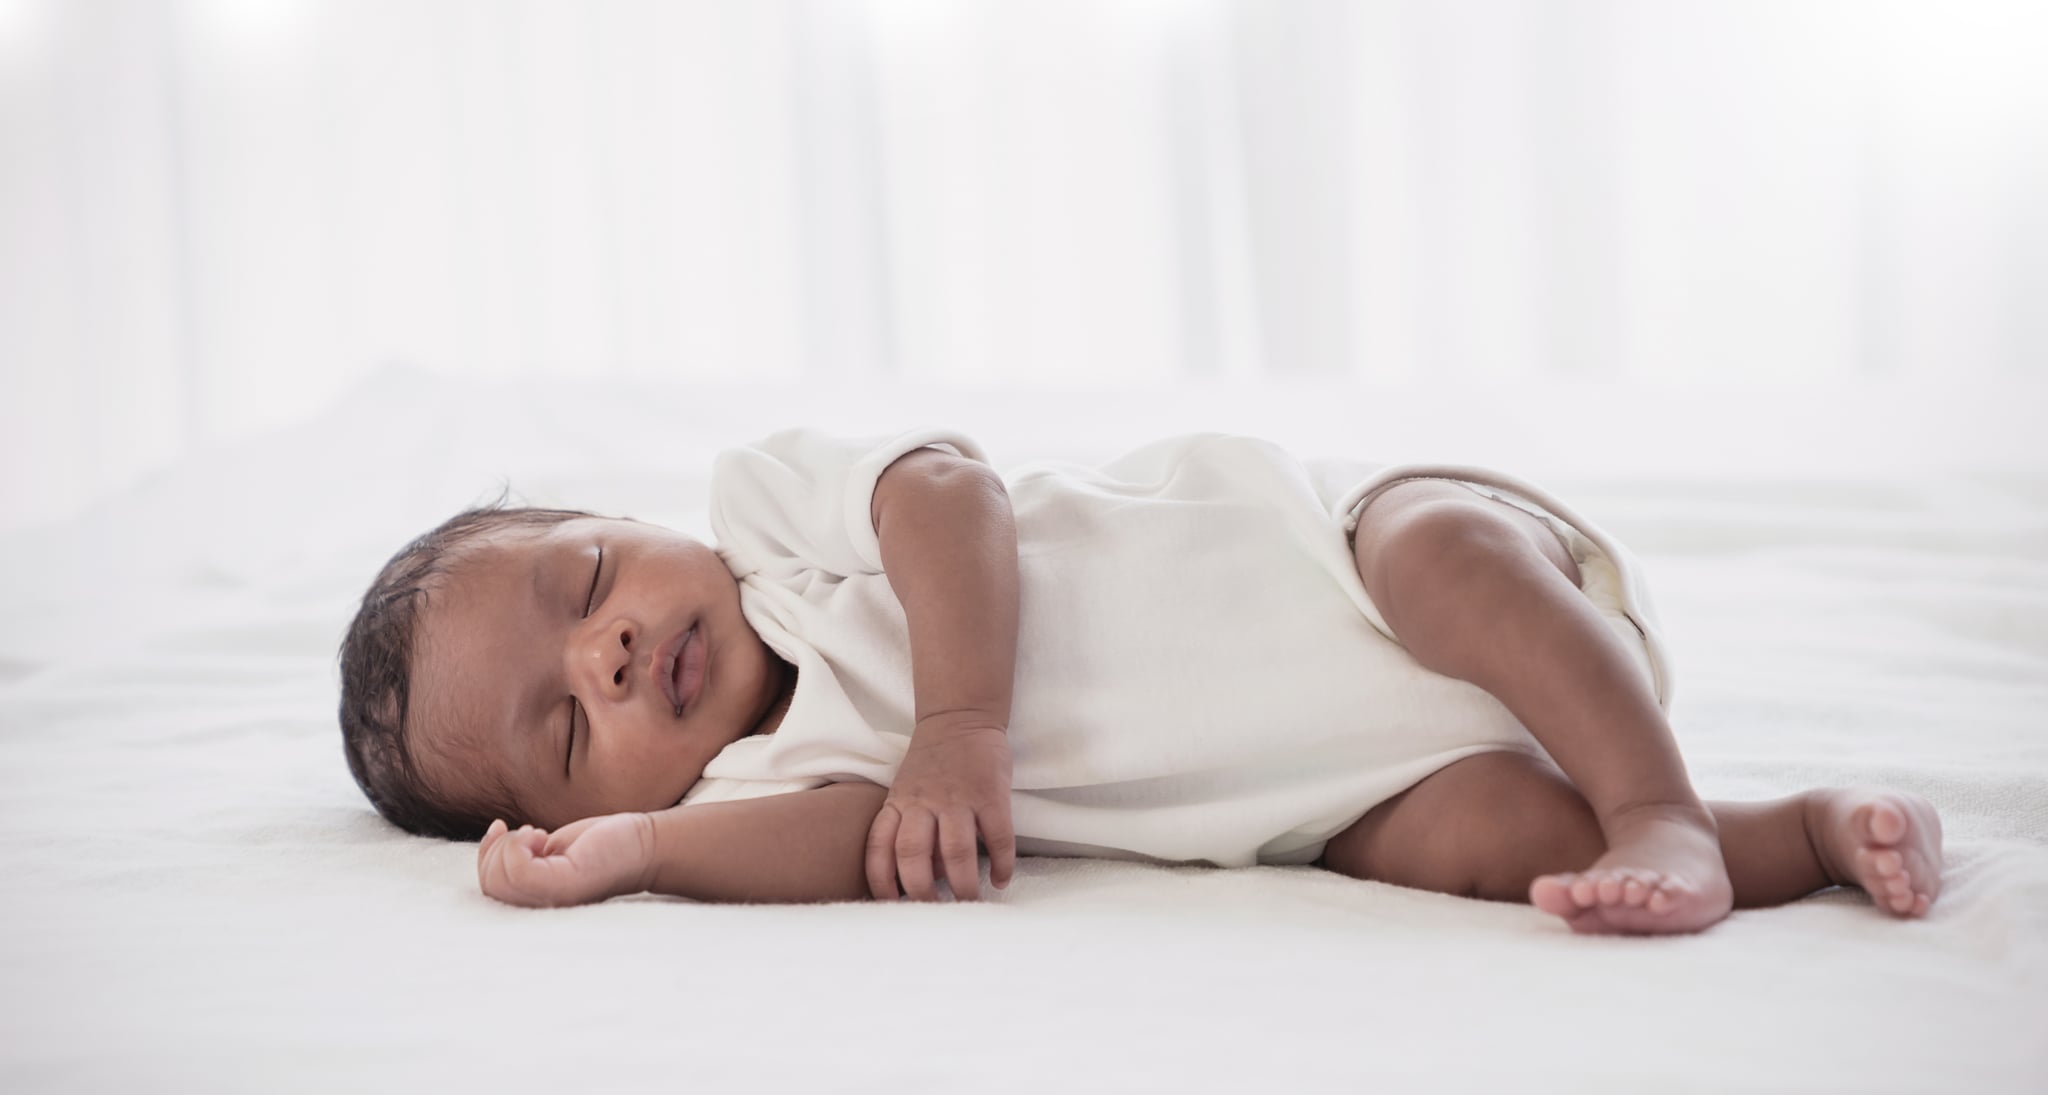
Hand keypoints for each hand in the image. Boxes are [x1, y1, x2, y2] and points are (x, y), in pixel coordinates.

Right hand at [476, 813, 657, 907]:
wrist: (643, 845)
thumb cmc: (598, 846)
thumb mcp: (550, 850)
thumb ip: (522, 855)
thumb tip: (496, 833)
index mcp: (537, 904)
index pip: (489, 893)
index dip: (485, 857)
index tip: (501, 830)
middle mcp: (542, 910)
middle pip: (490, 886)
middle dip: (495, 850)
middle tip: (529, 834)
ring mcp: (552, 900)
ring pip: (498, 879)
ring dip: (508, 845)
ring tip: (537, 834)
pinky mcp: (565, 885)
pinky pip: (518, 871)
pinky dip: (518, 845)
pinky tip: (541, 834)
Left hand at [866, 720, 1015, 900]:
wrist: (960, 718)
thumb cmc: (931, 764)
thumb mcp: (905, 790)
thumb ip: (907, 827)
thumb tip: (920, 877)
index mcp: (898, 802)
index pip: (879, 847)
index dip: (881, 881)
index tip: (893, 906)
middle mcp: (924, 802)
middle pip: (914, 854)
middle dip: (922, 892)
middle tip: (935, 911)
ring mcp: (958, 798)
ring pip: (956, 851)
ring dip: (963, 884)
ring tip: (970, 902)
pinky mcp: (991, 795)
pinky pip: (998, 837)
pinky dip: (1001, 864)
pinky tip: (1001, 880)